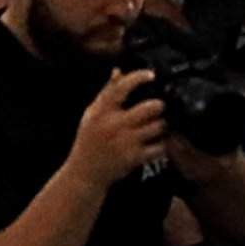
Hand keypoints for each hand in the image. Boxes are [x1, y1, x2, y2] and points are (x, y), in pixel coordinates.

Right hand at [65, 70, 169, 188]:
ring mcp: (124, 142)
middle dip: (158, 105)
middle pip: (150, 107)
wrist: (83, 174)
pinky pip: (160, 147)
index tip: (151, 74)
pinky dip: (161, 145)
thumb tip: (118, 71)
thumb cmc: (88, 141)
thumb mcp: (91, 115)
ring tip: (155, 126)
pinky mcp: (133, 158)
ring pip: (158, 126)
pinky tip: (154, 143)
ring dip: (161, 125)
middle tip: (157, 108)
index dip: (139, 77)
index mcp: (101, 113)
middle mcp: (113, 126)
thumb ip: (106, 93)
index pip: (121, 88)